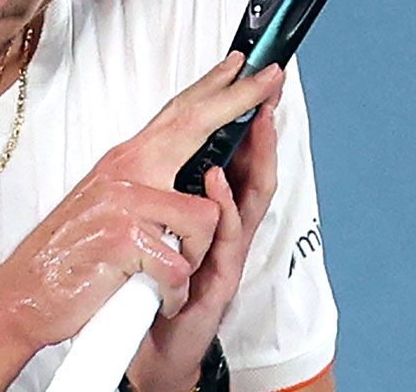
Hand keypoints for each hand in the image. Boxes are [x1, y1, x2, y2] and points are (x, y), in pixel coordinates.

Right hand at [0, 53, 284, 353]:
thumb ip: (143, 183)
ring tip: (167, 276)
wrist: (22, 295)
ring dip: (194, 258)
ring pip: (204, 217)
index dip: (212, 87)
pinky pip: (180, 265)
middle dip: (239, 100)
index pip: (177, 115)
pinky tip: (156, 296)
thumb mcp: (106, 204)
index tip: (242, 65)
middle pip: (195, 123)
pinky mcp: (125, 240)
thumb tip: (183, 173)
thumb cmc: (66, 257)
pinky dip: (173, 293)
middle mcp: (125, 171)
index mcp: (125, 163)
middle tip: (270, 79)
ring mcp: (125, 203)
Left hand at [126, 67, 282, 390]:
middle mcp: (225, 227)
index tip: (248, 71)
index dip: (241, 112)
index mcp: (210, 209)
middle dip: (261, 122)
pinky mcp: (215, 282)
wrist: (148, 343)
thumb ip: (175, 191)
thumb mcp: (164, 227)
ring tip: (256, 116)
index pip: (232, 151)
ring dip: (255, 156)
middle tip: (267, 82)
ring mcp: (225, 254)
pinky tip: (217, 178)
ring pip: (249, 199)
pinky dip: (222, 206)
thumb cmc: (157, 288)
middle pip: (253, 166)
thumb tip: (172, 146)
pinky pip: (223, 238)